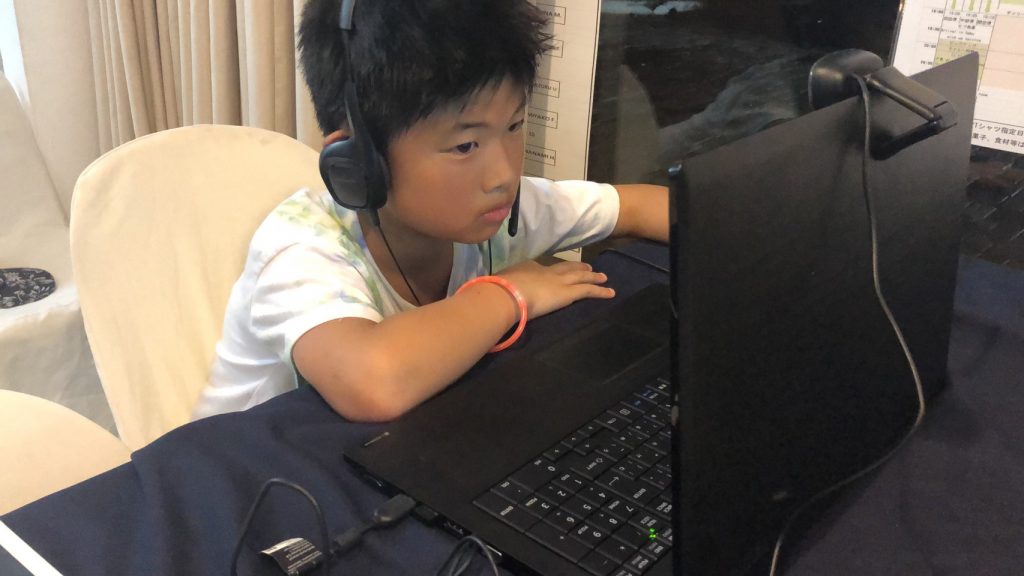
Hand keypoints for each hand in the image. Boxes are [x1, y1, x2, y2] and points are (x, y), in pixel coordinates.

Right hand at [498, 260, 614, 318]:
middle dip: (577, 267)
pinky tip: (610, 292)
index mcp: (527, 267)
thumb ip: (499, 290)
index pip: (541, 268)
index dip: (550, 270)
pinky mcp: (568, 292)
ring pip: (580, 277)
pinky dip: (600, 291)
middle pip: (565, 267)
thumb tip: (492, 295)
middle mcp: (545, 271)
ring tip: (603, 276)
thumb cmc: (498, 291)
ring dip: (592, 276)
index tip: (554, 272)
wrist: (507, 294)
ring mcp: (559, 281)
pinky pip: (588, 290)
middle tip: (588, 267)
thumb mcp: (497, 287)